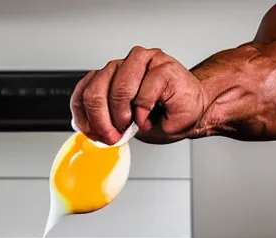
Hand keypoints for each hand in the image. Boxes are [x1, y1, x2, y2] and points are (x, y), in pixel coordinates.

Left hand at [70, 46, 206, 144]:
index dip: (84, 118)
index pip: (83, 93)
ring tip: (133, 125)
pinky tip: (148, 118)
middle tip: (113, 136)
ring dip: (123, 115)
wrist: (193, 113)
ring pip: (118, 90)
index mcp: (108, 78)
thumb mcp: (125, 126)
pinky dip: (144, 113)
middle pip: (95, 92)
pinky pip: (143, 94)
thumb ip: (105, 123)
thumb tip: (89, 132)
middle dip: (102, 121)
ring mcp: (141, 62)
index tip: (94, 135)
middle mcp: (122, 66)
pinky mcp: (161, 66)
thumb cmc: (161, 117)